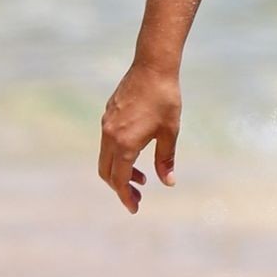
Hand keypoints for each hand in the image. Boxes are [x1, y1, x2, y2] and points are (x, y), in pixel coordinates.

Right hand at [98, 62, 181, 212]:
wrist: (153, 67)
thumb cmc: (165, 99)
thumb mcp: (170, 133)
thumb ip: (166, 160)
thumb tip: (167, 182)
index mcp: (125, 143)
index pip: (119, 179)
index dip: (126, 197)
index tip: (135, 208)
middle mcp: (110, 135)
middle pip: (106, 172)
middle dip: (120, 188)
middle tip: (138, 198)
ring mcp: (106, 124)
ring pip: (106, 157)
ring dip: (120, 171)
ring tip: (143, 178)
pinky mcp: (108, 114)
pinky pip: (107, 143)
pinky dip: (118, 155)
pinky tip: (136, 153)